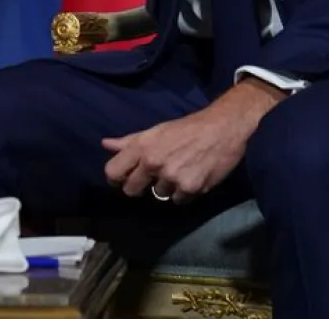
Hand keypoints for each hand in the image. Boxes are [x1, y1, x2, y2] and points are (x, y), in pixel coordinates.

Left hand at [101, 79, 284, 201]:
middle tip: (151, 178)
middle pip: (131, 190)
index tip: (123, 179)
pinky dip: (183, 193)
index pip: (113, 172)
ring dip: (166, 188)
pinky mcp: (191, 188)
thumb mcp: (155, 131)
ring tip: (178, 171)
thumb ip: (130, 141)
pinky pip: (178, 200)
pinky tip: (191, 177)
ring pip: (158, 195)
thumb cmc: (186, 128)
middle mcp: (153, 163)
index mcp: (142, 147)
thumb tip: (106, 145)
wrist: (222, 128)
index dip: (116, 178)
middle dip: (139, 187)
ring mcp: (172, 178)